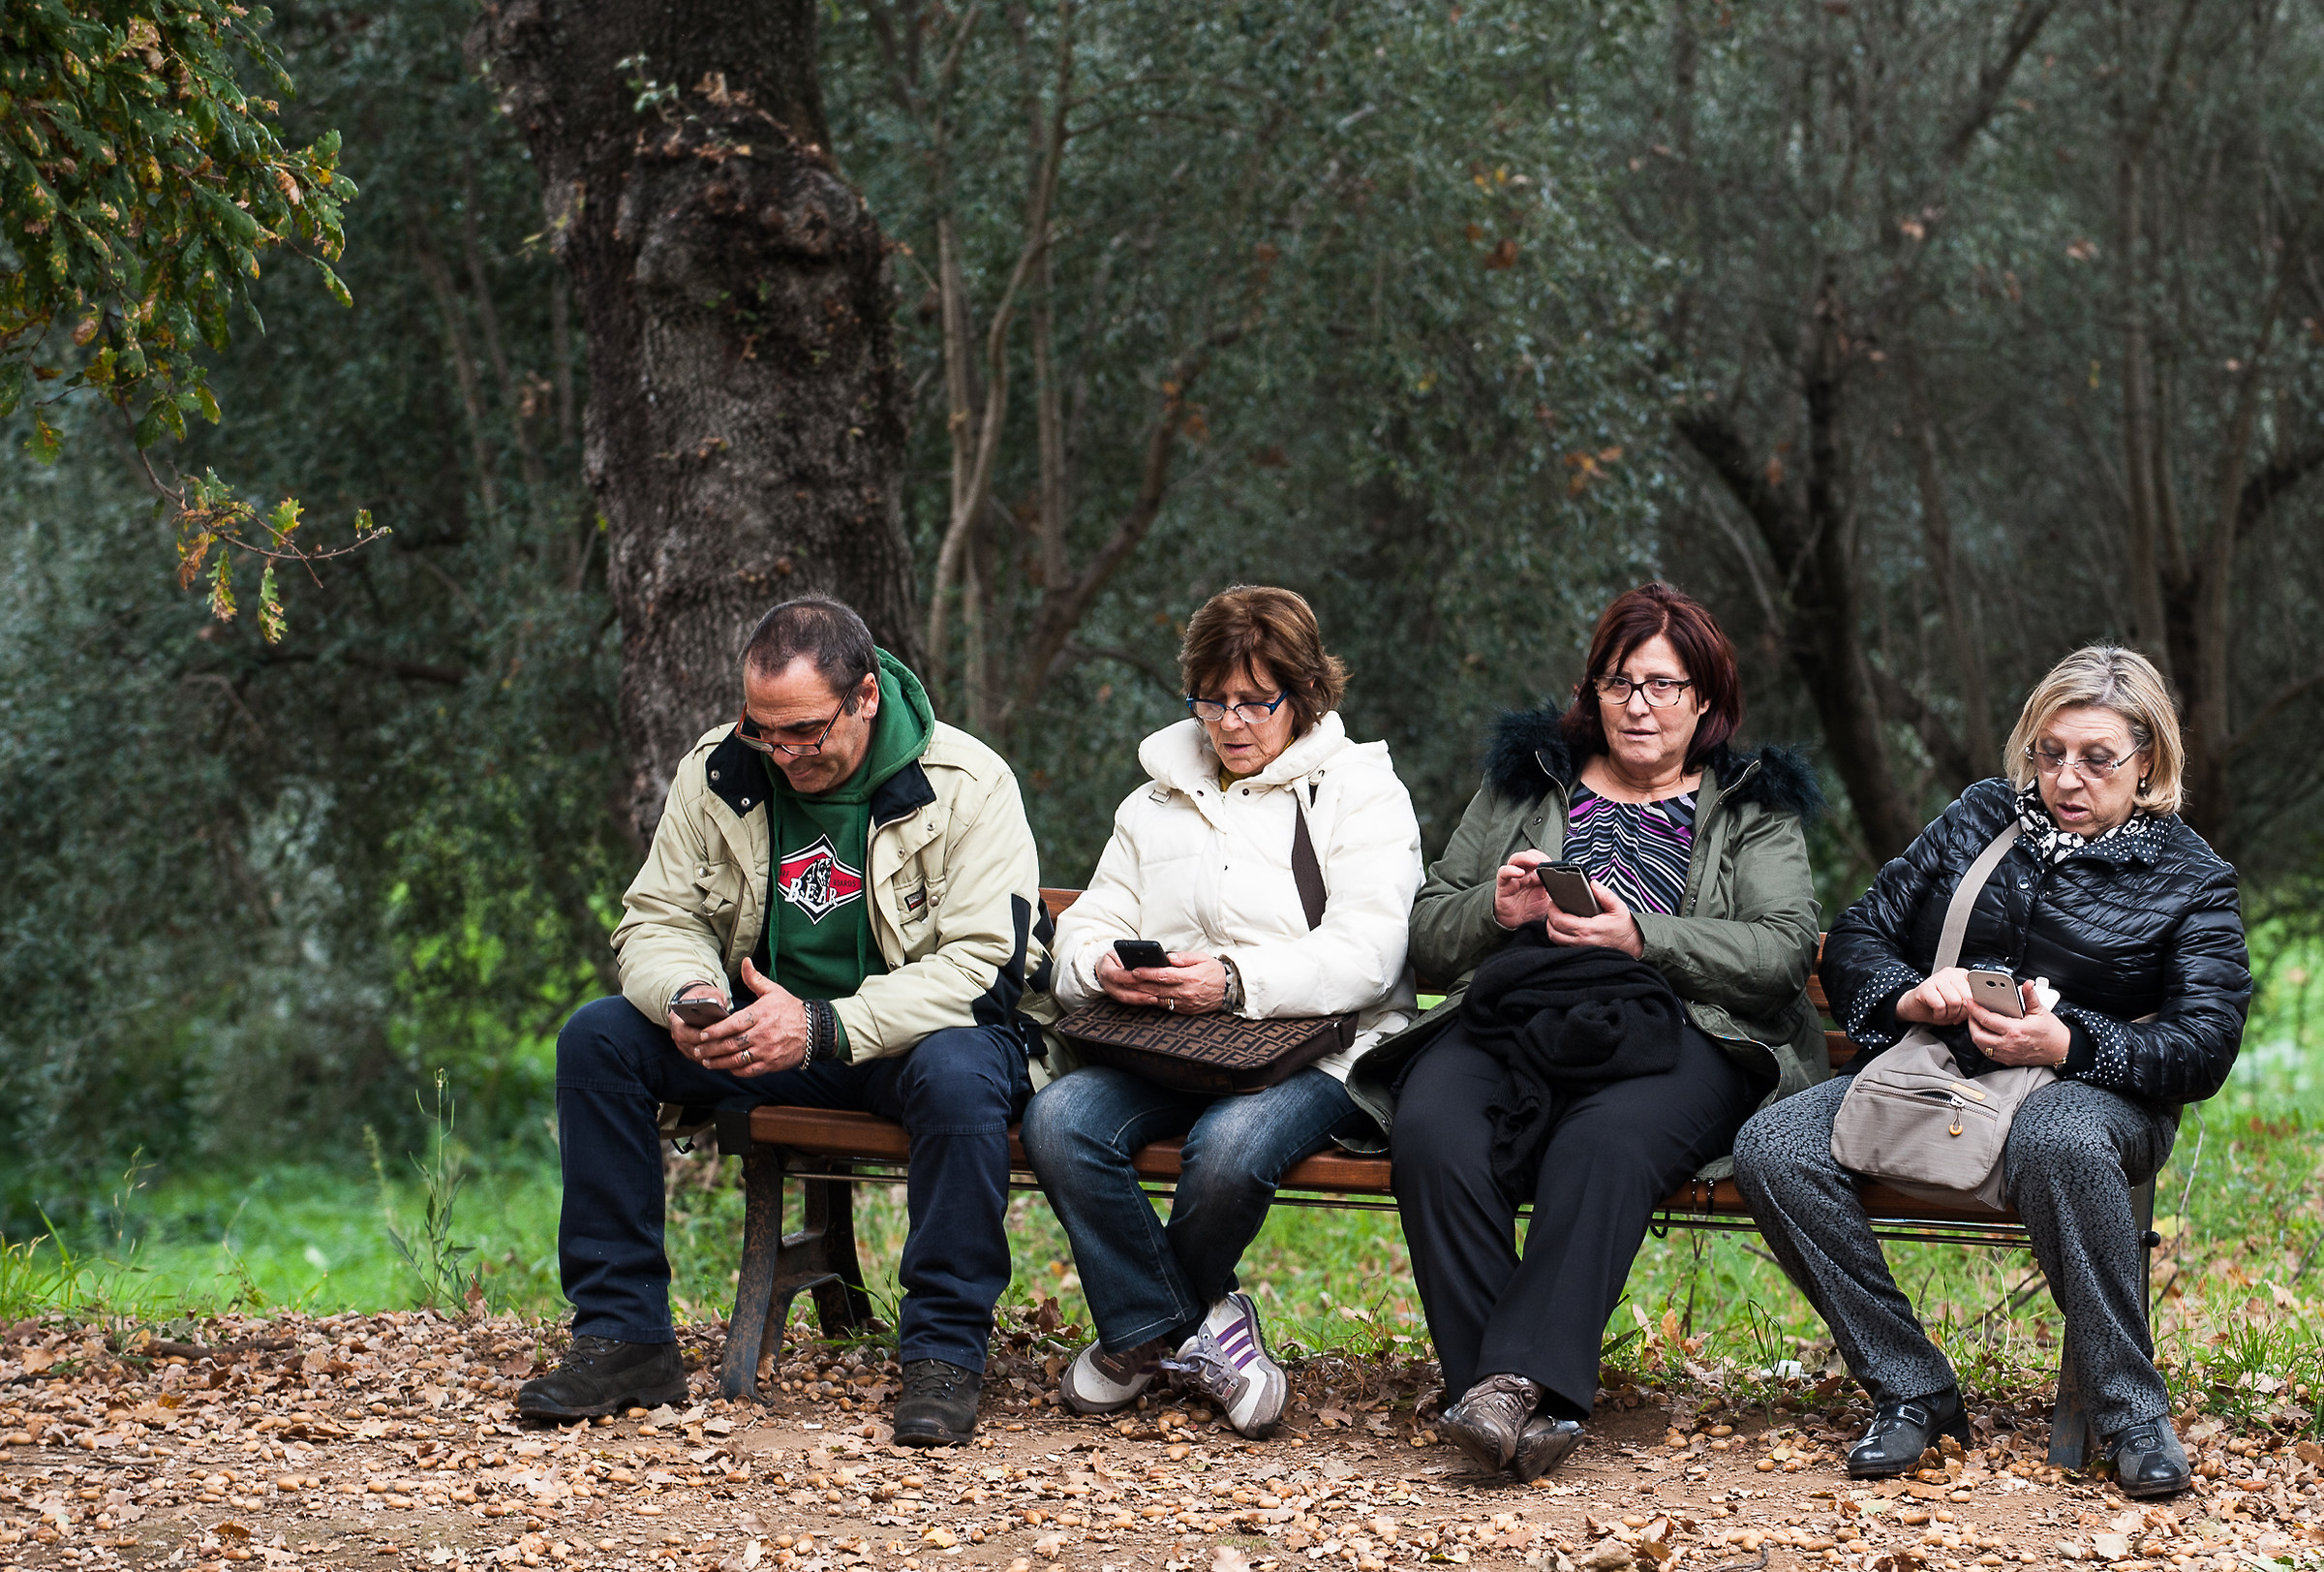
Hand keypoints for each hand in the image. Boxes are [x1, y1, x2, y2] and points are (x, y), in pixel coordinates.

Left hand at [683, 958, 806, 1076]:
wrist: (814, 1030)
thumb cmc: (791, 1009)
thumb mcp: (774, 991)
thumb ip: (755, 979)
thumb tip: (745, 961)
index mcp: (761, 1014)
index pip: (733, 1024)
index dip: (715, 1031)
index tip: (703, 1034)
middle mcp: (763, 1033)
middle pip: (731, 1044)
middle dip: (711, 1048)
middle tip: (697, 1050)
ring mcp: (767, 1051)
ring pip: (737, 1060)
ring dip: (718, 1062)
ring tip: (706, 1061)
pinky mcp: (771, 1064)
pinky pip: (749, 1070)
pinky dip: (735, 1070)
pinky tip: (726, 1067)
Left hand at [1095, 950, 1227, 1012]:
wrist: (1229, 990)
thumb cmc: (1214, 972)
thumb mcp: (1202, 958)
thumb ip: (1184, 958)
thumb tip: (1168, 957)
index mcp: (1189, 977)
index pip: (1164, 975)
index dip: (1148, 973)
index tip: (1135, 970)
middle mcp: (1185, 992)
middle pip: (1157, 989)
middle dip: (1139, 984)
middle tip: (1124, 979)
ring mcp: (1184, 1003)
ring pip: (1158, 999)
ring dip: (1143, 994)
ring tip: (1129, 988)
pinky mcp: (1184, 1011)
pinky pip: (1165, 1006)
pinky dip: (1153, 1001)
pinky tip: (1143, 996)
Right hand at [1492, 850, 1555, 929]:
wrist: (1518, 925)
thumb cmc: (1532, 911)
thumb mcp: (1548, 900)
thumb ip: (1553, 889)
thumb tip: (1563, 882)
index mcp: (1536, 875)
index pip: (1540, 859)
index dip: (1546, 859)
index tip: (1553, 864)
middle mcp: (1524, 874)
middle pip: (1528, 855)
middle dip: (1537, 856)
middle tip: (1545, 861)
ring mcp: (1513, 878)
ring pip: (1515, 859)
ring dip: (1525, 858)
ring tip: (1535, 862)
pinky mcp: (1503, 885)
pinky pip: (1503, 873)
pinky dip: (1510, 870)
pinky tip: (1519, 872)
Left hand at [1540, 878, 1645, 957]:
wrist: (1633, 946)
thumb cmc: (1625, 928)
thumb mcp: (1619, 908)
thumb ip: (1606, 894)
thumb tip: (1593, 884)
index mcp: (1587, 929)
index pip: (1559, 920)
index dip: (1552, 910)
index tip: (1554, 902)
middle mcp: (1581, 941)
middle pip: (1552, 932)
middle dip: (1549, 918)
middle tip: (1554, 909)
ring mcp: (1579, 949)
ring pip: (1555, 940)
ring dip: (1553, 928)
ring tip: (1558, 917)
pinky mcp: (1580, 952)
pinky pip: (1562, 945)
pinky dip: (1559, 936)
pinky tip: (1564, 928)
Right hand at [1894, 967, 1976, 1027]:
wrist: (1915, 1007)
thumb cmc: (1938, 1006)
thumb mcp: (1960, 1004)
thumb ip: (1971, 1001)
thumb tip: (1979, 1006)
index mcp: (1962, 975)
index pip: (1978, 990)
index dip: (1974, 1005)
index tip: (1967, 1011)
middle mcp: (1950, 973)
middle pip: (1967, 997)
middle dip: (1962, 1012)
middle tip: (1953, 1014)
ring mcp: (1937, 978)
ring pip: (1955, 1001)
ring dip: (1950, 1014)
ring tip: (1944, 1013)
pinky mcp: (1925, 986)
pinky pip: (1940, 1005)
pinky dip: (1939, 1014)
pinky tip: (1935, 1012)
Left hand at [1969, 979, 2071, 1066]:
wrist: (2061, 1051)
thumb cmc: (2052, 1033)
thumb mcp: (2041, 1011)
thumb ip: (2030, 996)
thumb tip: (2027, 984)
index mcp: (2016, 1030)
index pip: (1987, 1019)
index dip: (1975, 1009)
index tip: (1969, 1002)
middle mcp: (2009, 1044)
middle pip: (1978, 1035)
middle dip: (1971, 1022)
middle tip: (1971, 1012)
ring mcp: (2007, 1054)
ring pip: (1981, 1046)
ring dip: (1975, 1033)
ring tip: (1976, 1022)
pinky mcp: (2008, 1060)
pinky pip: (1988, 1053)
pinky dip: (1983, 1043)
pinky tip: (1985, 1034)